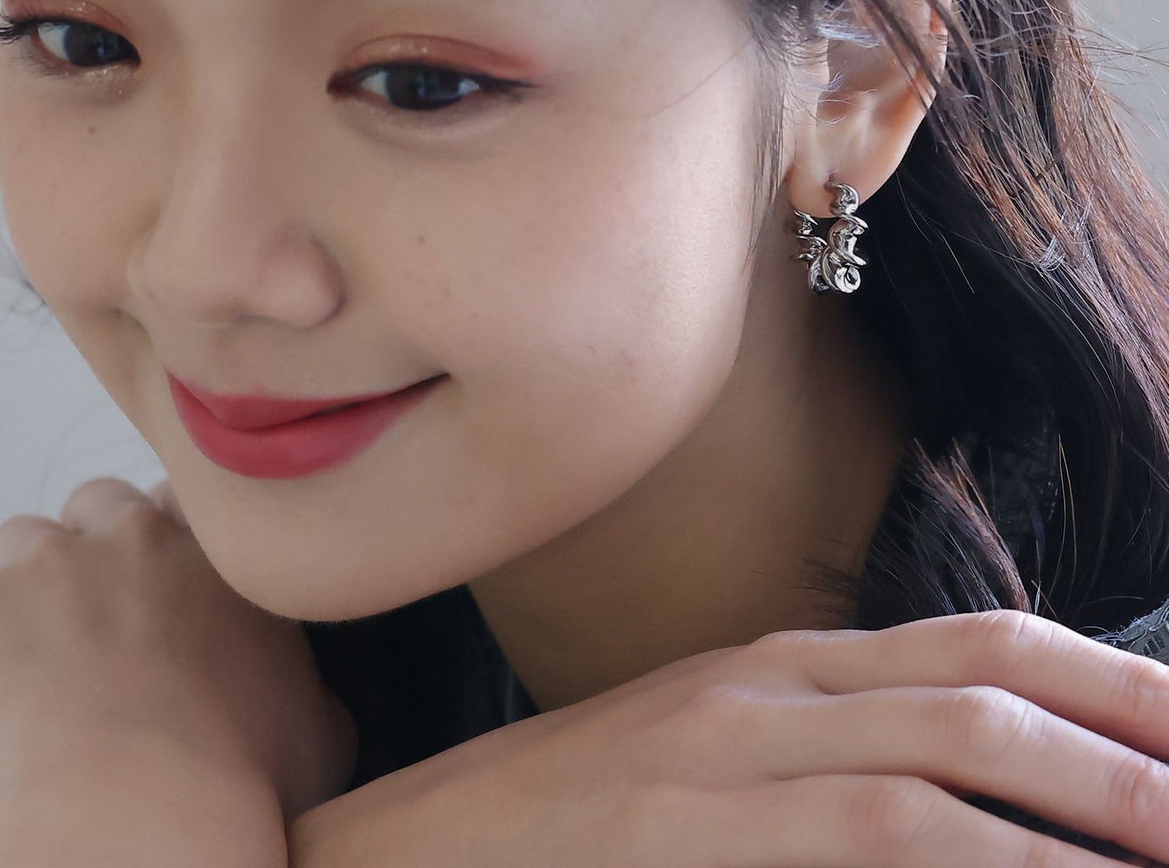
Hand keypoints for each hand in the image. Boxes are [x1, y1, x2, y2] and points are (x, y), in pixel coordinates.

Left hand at [0, 476, 358, 828]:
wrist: (152, 814)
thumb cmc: (244, 782)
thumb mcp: (323, 724)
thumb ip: (300, 677)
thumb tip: (297, 690)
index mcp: (217, 556)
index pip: (183, 501)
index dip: (166, 539)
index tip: (161, 588)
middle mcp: (139, 538)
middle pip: (101, 505)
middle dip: (94, 551)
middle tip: (95, 625)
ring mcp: (51, 566)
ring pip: (23, 541)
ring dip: (27, 588)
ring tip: (32, 661)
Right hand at [289, 608, 1168, 866]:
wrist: (396, 858)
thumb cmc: (558, 829)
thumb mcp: (699, 761)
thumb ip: (817, 754)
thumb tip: (955, 786)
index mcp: (768, 668)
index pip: (970, 645)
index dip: (1102, 675)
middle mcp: (757, 696)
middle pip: (981, 688)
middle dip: (1129, 732)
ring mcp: (721, 765)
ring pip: (945, 767)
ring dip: (1087, 804)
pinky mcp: (690, 838)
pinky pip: (874, 842)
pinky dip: (981, 862)